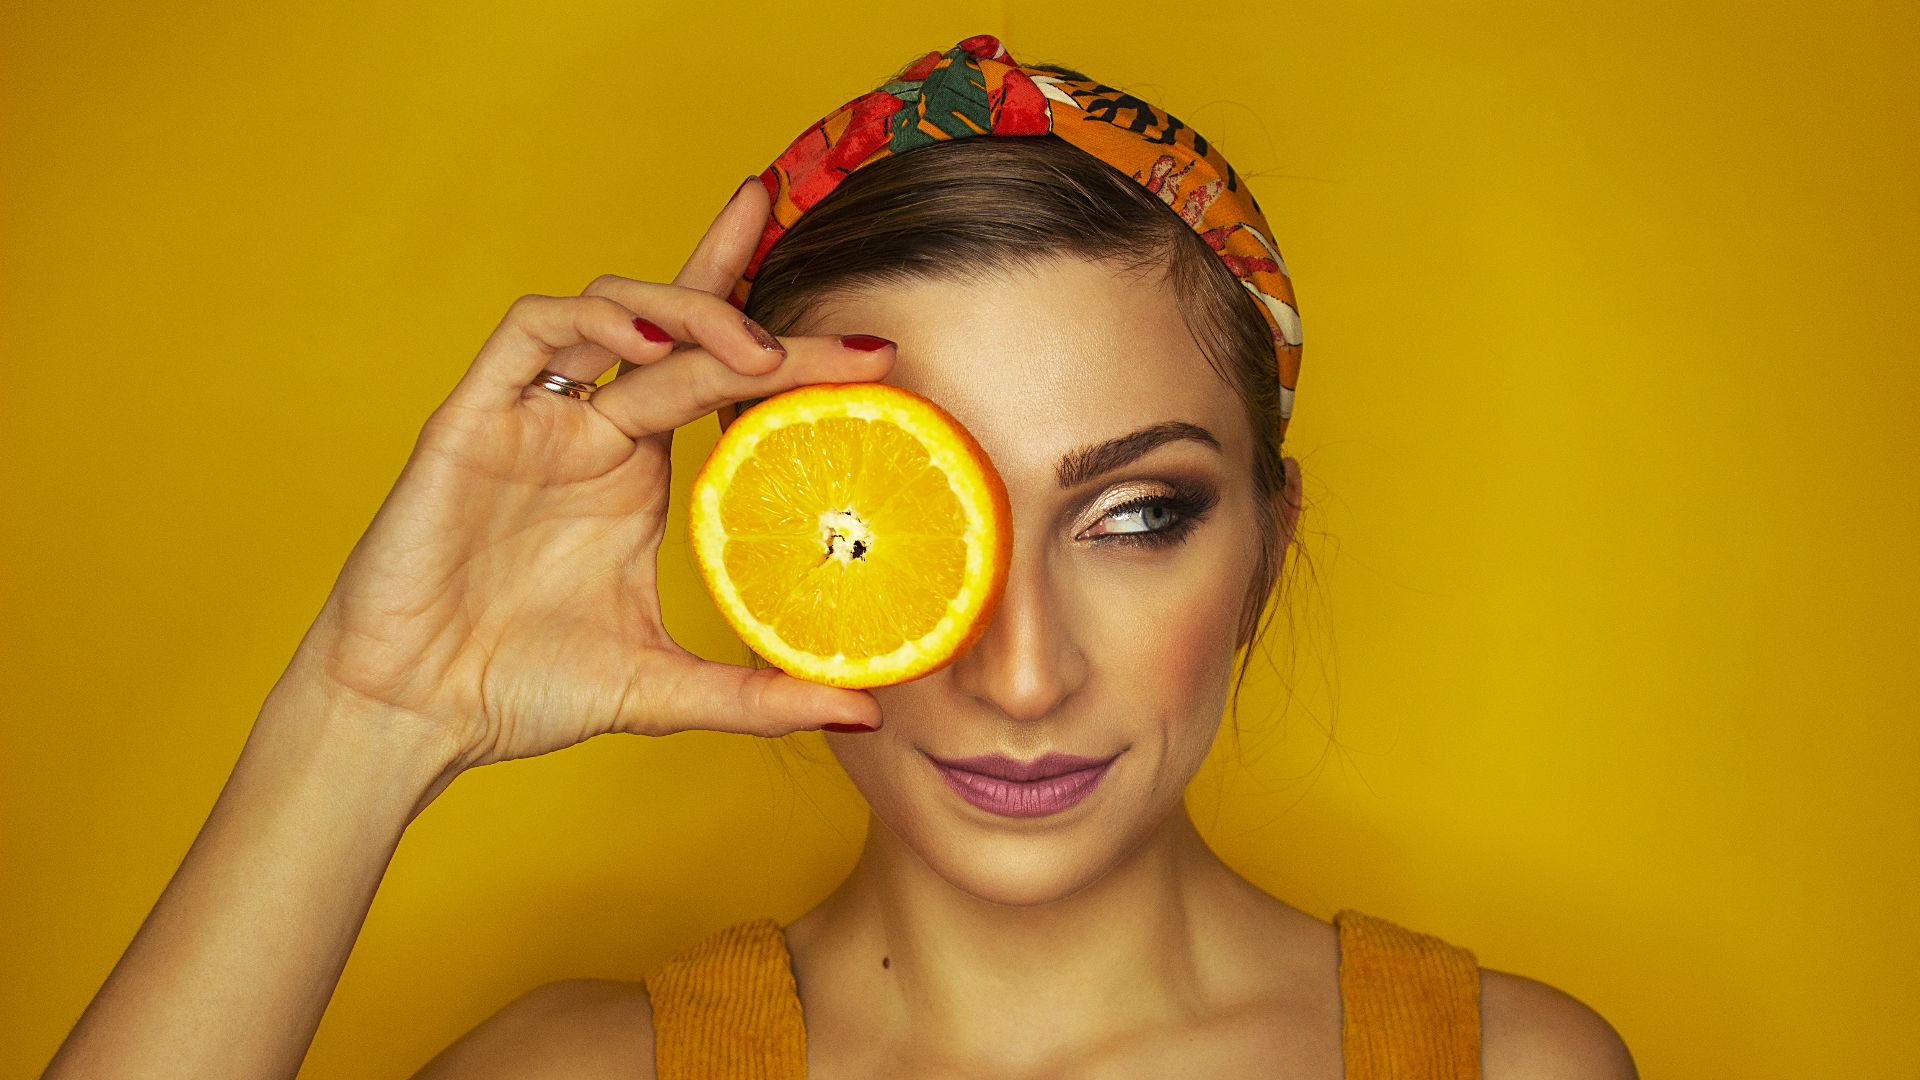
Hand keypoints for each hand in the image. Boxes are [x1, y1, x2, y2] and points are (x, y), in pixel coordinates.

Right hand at [275, 177, 891, 772]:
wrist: (414, 716)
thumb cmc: (523, 691)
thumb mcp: (664, 689)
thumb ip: (760, 695)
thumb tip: (867, 708)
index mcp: (636, 472)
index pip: (717, 376)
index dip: (786, 343)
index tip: (875, 351)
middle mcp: (591, 430)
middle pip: (679, 327)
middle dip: (754, 295)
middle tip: (849, 326)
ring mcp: (532, 417)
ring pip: (611, 310)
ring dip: (686, 311)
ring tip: (752, 350)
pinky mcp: (471, 419)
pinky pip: (528, 332)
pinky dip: (591, 323)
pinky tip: (645, 348)